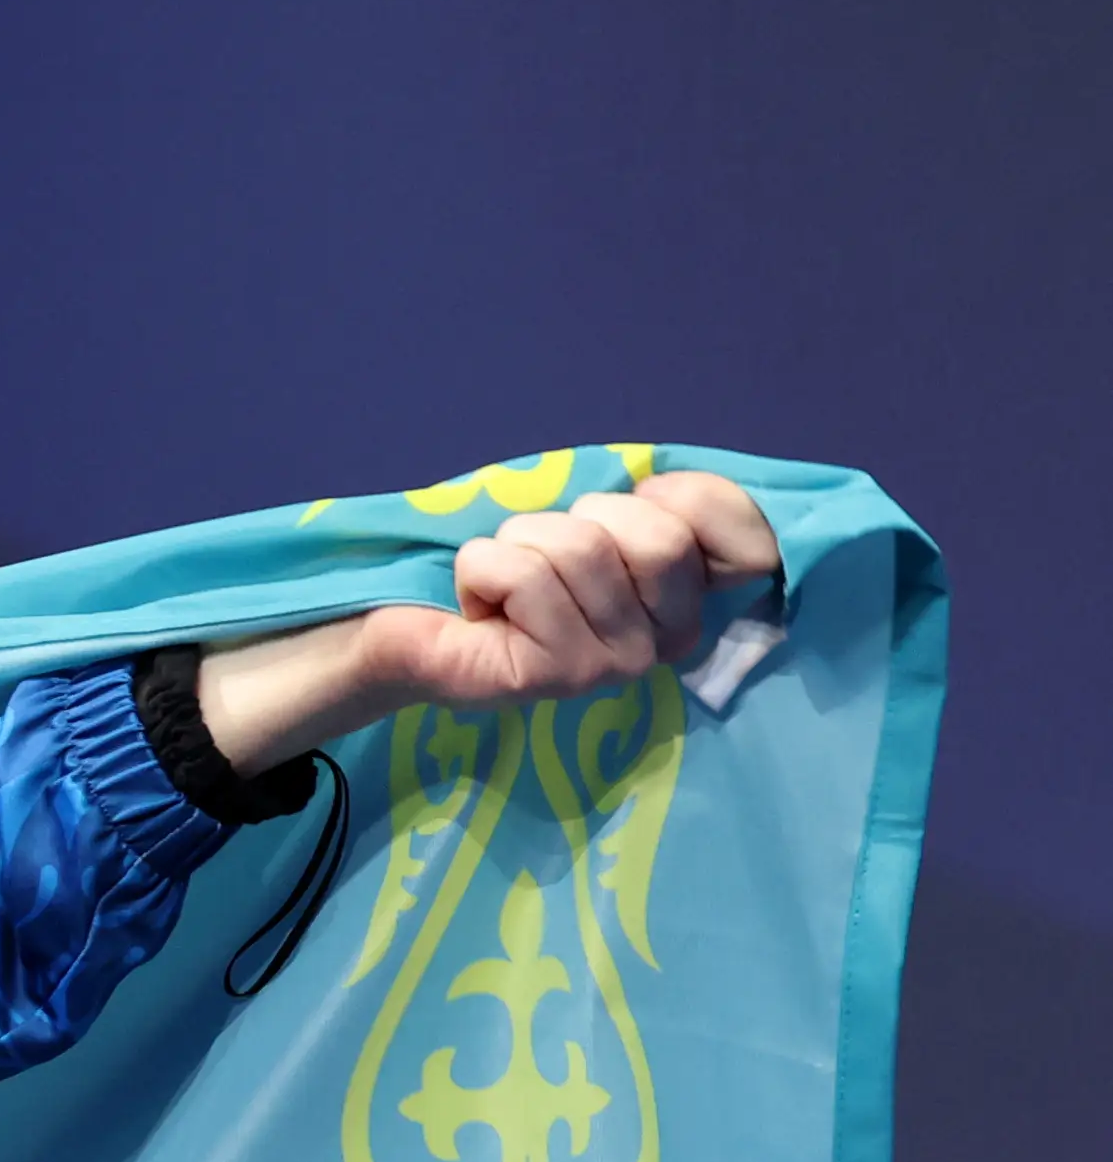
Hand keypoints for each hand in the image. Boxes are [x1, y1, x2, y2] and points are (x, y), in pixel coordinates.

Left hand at [197, 471, 783, 773]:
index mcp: (690, 599)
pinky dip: (483, 568)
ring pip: (582, 550)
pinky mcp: (557, 675)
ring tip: (502, 585)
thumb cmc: (505, 567)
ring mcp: (617, 666)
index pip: (750, 538)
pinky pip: (525, 578)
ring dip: (519, 543)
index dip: (686, 499)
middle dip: (577, 519)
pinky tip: (479, 609)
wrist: (411, 617)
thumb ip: (651, 504)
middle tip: (541, 555)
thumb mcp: (586, 518)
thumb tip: (677, 486)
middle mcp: (668, 642)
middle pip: (656, 536)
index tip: (625, 508)